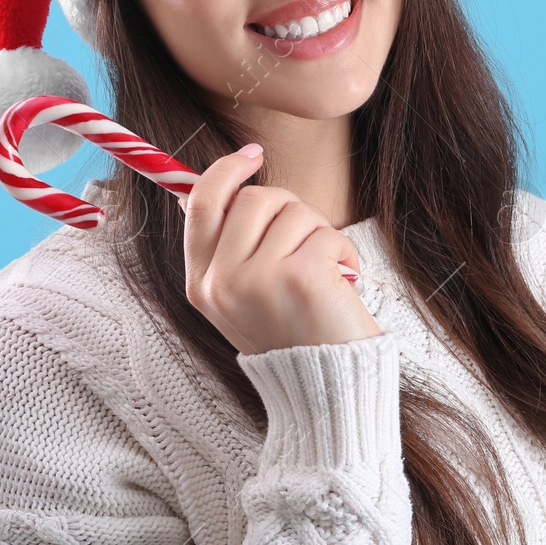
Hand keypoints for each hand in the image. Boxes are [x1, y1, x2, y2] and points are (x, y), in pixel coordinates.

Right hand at [179, 144, 383, 354]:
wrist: (327, 391)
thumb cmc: (295, 335)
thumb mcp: (243, 296)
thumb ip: (228, 247)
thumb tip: (211, 189)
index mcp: (202, 283)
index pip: (201, 204)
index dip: (226, 170)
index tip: (252, 154)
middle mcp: (222, 282)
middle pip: (254, 199)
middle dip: (290, 209)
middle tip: (306, 244)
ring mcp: (257, 279)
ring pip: (294, 212)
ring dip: (321, 235)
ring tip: (325, 275)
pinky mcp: (298, 277)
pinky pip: (326, 233)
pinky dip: (343, 251)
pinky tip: (342, 283)